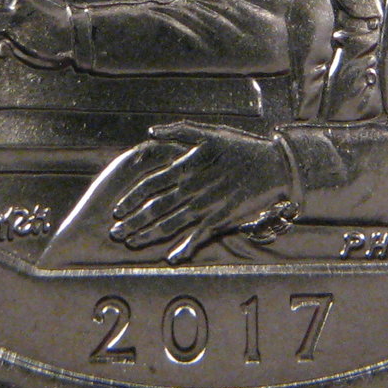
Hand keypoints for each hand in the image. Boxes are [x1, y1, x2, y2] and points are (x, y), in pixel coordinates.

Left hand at [107, 122, 296, 262]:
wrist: (272, 166)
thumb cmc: (239, 146)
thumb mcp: (209, 132)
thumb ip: (179, 130)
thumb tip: (151, 132)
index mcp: (186, 167)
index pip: (150, 185)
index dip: (131, 198)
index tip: (117, 209)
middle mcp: (192, 190)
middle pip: (155, 209)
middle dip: (132, 222)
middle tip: (115, 233)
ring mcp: (205, 207)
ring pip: (171, 225)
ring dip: (149, 235)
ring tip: (132, 243)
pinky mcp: (220, 220)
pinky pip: (198, 237)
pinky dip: (184, 247)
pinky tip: (171, 257)